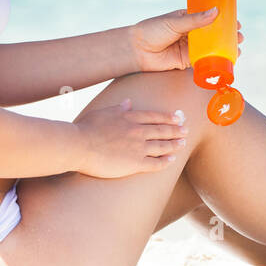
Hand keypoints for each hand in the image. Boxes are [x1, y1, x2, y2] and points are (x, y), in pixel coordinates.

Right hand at [73, 97, 188, 178]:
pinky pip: (155, 163)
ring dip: (174, 145)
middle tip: (185, 130)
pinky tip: (172, 160)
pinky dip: (166, 161)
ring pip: (162, 146)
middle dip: (176, 130)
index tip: (178, 117)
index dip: (168, 118)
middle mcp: (138, 131)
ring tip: (182, 143)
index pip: (155, 117)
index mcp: (130, 117)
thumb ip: (118, 108)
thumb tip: (128, 102)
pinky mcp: (135, 163)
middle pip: (162, 130)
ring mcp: (138, 147)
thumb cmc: (87, 128)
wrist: (79, 146)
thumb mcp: (103, 112)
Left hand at [129, 9, 242, 72]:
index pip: (210, 17)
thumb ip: (195, 19)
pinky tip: (226, 62)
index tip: (236, 22)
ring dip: (225, 49)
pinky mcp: (186, 61)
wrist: (137, 50)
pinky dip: (215, 62)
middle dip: (228, 36)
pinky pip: (204, 62)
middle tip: (240, 37)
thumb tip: (216, 11)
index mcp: (188, 18)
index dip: (224, 20)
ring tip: (237, 49)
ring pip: (211, 48)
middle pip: (213, 34)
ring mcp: (189, 47)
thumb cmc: (152, 31)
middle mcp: (191, 33)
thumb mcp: (175, 22)